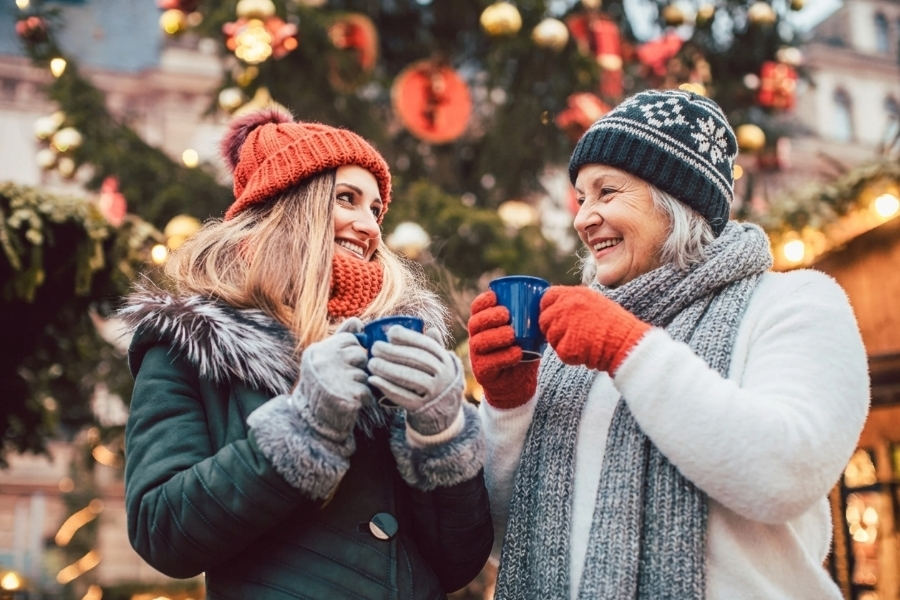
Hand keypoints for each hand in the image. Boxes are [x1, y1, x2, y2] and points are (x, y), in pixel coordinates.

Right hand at [292, 317, 372, 441]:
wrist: (311, 422)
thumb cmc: (322, 387)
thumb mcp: (325, 359)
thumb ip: (341, 338)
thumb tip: (358, 321)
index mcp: (317, 350)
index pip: (350, 339)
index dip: (353, 352)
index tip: (343, 365)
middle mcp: (323, 362)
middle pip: (360, 354)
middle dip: (359, 368)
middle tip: (346, 381)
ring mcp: (334, 379)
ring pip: (365, 373)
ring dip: (361, 384)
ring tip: (346, 392)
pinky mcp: (346, 396)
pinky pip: (368, 391)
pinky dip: (365, 398)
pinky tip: (352, 402)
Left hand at [368, 327, 462, 436]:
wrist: (444, 415)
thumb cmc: (436, 383)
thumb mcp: (441, 366)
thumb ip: (435, 348)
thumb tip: (431, 329)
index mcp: (447, 361)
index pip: (427, 346)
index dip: (408, 337)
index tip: (391, 333)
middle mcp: (444, 376)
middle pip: (416, 360)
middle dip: (393, 352)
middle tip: (375, 348)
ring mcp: (435, 393)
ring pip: (409, 377)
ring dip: (387, 369)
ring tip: (371, 363)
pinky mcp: (422, 408)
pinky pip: (403, 396)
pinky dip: (386, 387)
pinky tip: (373, 380)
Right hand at [467, 290, 538, 408]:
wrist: (518, 385)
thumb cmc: (522, 352)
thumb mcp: (526, 333)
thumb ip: (531, 319)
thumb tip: (548, 298)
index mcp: (484, 325)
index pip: (476, 309)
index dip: (483, 301)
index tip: (495, 296)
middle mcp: (477, 338)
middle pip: (475, 323)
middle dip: (489, 317)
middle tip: (506, 315)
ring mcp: (477, 356)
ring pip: (479, 342)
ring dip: (496, 336)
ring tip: (512, 334)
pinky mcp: (483, 372)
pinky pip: (489, 362)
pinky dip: (504, 356)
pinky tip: (517, 353)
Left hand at [539, 286, 650, 373]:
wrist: (626, 342)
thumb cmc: (615, 324)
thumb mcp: (595, 301)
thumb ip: (573, 302)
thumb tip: (556, 308)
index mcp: (573, 294)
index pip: (546, 298)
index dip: (548, 309)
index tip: (554, 317)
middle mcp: (565, 307)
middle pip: (544, 320)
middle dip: (553, 329)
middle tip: (571, 335)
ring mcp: (563, 327)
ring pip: (550, 338)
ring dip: (562, 343)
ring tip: (583, 343)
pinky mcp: (565, 346)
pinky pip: (560, 352)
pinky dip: (570, 356)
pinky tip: (585, 352)